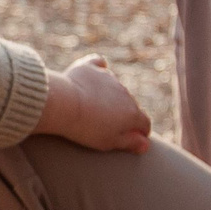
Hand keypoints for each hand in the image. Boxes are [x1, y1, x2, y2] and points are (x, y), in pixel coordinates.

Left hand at [37, 55, 152, 153]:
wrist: (65, 104)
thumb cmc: (86, 128)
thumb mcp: (109, 142)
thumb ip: (130, 142)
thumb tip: (146, 145)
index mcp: (132, 113)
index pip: (144, 123)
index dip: (140, 132)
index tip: (132, 139)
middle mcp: (125, 93)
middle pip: (130, 105)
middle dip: (122, 115)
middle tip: (106, 126)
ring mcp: (109, 78)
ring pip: (115, 88)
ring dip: (109, 97)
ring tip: (93, 107)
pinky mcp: (91, 68)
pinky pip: (99, 65)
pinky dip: (98, 70)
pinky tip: (93, 76)